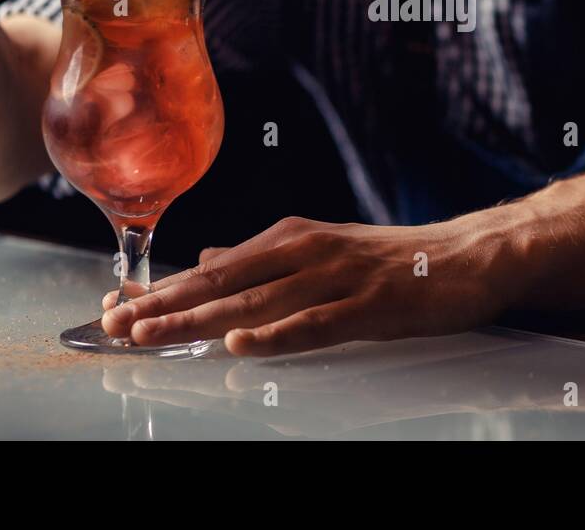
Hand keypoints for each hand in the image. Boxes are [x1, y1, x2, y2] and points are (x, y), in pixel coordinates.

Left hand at [99, 214, 527, 356]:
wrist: (469, 254)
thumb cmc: (394, 260)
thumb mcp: (321, 250)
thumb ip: (263, 260)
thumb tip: (208, 261)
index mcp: (291, 239)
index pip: (214, 268)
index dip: (163, 288)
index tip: (116, 306)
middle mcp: (307, 251)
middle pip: (224, 282)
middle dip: (165, 304)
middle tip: (115, 324)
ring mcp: (338, 276)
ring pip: (258, 302)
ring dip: (202, 320)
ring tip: (154, 334)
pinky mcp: (371, 303)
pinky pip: (318, 323)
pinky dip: (278, 335)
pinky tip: (244, 346)